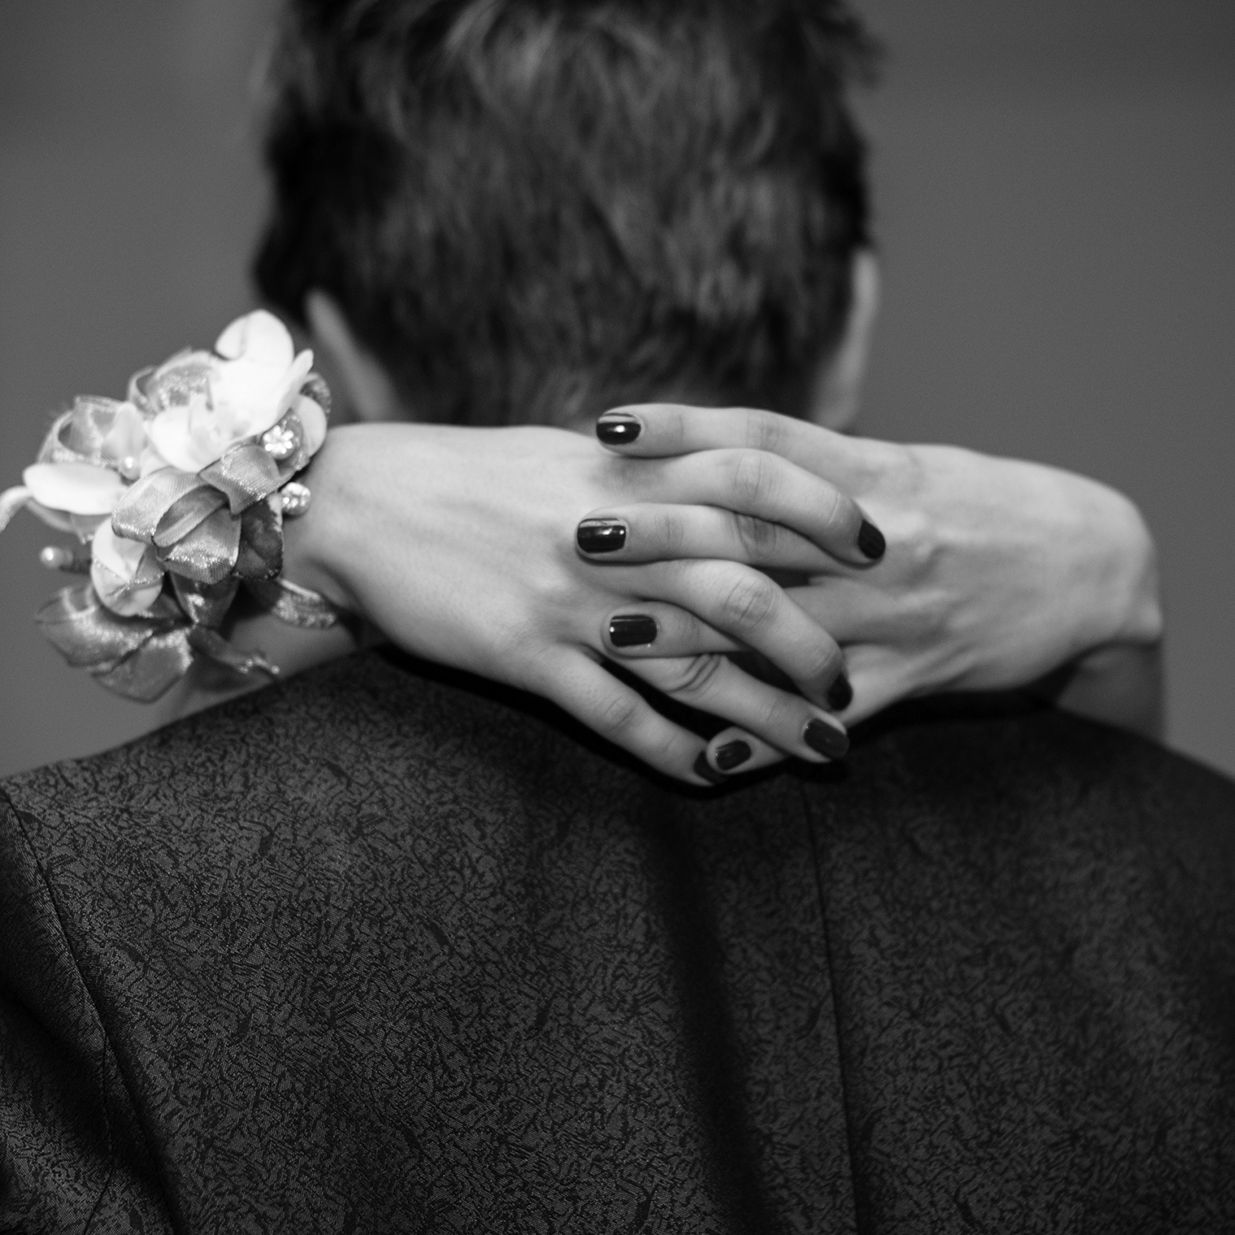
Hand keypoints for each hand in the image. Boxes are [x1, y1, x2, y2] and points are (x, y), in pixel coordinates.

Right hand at [277, 422, 878, 784]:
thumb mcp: (569, 456)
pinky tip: (714, 777)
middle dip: (816, 640)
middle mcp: (611, 537)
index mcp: (628, 473)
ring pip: (695, 666)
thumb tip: (730, 478)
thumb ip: (650, 470)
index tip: (878, 544)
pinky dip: (671, 753)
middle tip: (858, 679)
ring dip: (770, 714)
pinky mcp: (526, 656)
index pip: (755, 479)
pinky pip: (615, 717)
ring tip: (826, 748)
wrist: (356, 504)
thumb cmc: (466, 477)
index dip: (825, 511)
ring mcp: (571, 602)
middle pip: (744, 587)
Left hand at [587, 405, 1164, 774]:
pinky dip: (768, 734)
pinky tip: (706, 752)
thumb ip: (820, 467)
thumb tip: (717, 451)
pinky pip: (831, 712)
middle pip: (753, 528)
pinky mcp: (917, 676)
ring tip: (608, 635)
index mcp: (875, 473)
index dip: (682, 428)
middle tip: (578, 531)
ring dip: (690, 632)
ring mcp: (897, 611)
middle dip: (660, 531)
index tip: (606, 424)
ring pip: (778, 623)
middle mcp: (879, 538)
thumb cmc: (989, 508)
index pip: (762, 438)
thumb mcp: (909, 468)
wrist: (1098, 567)